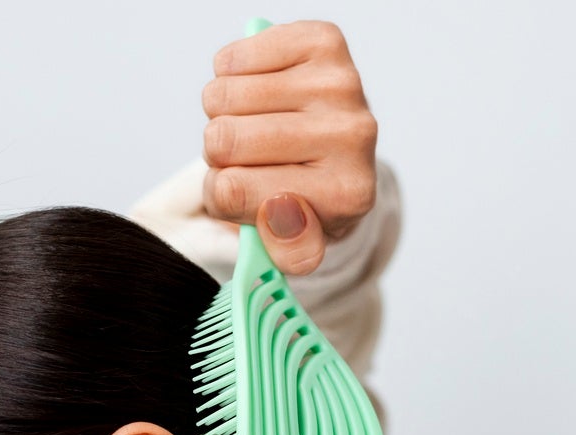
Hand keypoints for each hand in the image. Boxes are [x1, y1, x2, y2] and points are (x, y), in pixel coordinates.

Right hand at [200, 19, 378, 277]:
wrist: (334, 152)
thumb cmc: (302, 198)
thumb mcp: (292, 246)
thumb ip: (286, 251)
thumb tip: (280, 210)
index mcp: (347, 196)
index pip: (233, 191)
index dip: (224, 198)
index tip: (252, 198)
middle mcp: (355, 136)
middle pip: (223, 140)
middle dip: (220, 156)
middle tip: (250, 160)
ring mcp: (343, 84)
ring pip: (222, 97)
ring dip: (223, 115)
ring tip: (253, 126)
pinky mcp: (324, 43)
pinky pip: (233, 58)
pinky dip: (231, 76)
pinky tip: (256, 92)